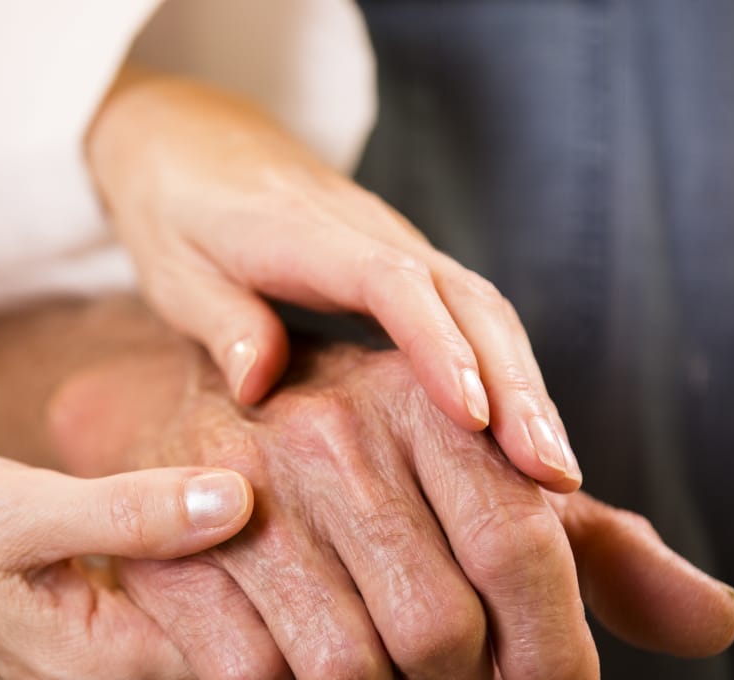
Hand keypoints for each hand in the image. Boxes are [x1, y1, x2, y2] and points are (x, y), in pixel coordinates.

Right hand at [0, 438, 251, 679]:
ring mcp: (97, 671)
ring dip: (214, 555)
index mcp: (98, 669)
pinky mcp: (89, 641)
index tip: (282, 491)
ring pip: (197, 619)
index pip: (233, 641)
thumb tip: (235, 500)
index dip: (266, 570)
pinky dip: (179, 559)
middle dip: (247, 559)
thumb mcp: (27, 506)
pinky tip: (185, 504)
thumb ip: (133, 510)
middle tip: (268, 472)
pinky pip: (161, 607)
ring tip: (234, 479)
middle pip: (224, 635)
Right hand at [47, 344, 733, 679]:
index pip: (524, 543)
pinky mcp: (173, 555)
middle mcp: (332, 428)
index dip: (562, 654)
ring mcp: (240, 491)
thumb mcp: (484, 483)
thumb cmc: (365, 465)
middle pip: (439, 627)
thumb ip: (598, 553)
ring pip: (348, 674)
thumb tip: (718, 623)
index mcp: (428, 398)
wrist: (197, 419)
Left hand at [87, 70, 581, 492]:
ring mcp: (401, 253)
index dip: (438, 348)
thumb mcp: (174, 268)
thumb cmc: (179, 215)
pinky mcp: (411, 274)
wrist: (195, 145)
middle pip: (469, 303)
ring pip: (486, 316)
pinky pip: (473, 323)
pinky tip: (524, 450)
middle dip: (518, 388)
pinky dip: (507, 381)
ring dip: (528, 392)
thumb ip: (221, 319)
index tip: (475, 417)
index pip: (393, 284)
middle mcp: (375, 238)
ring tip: (559, 480)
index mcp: (309, 235)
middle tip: (552, 473)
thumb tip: (259, 381)